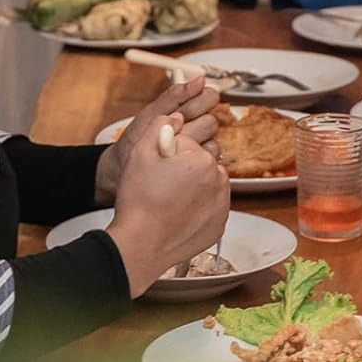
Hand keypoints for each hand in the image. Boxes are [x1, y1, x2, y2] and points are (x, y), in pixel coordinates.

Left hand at [95, 75, 220, 203]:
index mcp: (186, 109)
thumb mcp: (152, 113)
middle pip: (211, 120)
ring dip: (194, 145)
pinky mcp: (199, 166)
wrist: (124, 168)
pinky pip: (209, 161)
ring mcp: (199, 147)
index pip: (210, 97)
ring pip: (213, 141)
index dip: (200, 103)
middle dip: (192, 126)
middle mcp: (196, 126)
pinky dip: (196, 161)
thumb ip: (175, 95)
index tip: (183, 112)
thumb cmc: (137, 138)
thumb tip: (200, 79)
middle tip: (174, 131)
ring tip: (173, 148)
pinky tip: (180, 162)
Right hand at [107, 117, 229, 297]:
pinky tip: (179, 214)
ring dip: (195, 188)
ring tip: (170, 200)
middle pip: (201, 163)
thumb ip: (160, 126)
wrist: (140, 245)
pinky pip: (211, 208)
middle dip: (185, 169)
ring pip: (209, 185)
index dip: (168, 154)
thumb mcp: (140, 153)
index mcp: (201, 159)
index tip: (158, 168)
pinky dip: (199, 209)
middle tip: (162, 185)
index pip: (188, 145)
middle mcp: (219, 180)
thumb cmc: (139, 200)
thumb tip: (176, 117)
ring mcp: (222, 205)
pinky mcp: (219, 225)